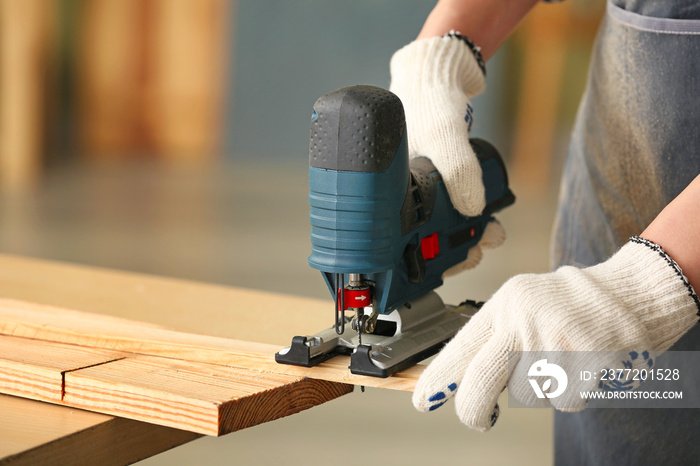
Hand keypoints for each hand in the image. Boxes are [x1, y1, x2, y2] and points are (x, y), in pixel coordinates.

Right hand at [390, 35, 500, 270]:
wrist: (438, 72)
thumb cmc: (428, 100)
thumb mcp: (444, 136)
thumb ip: (458, 171)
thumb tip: (474, 210)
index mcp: (390, 188)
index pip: (402, 237)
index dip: (426, 255)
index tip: (453, 263)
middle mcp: (401, 190)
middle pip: (425, 234)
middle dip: (457, 245)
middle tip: (482, 246)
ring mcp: (421, 183)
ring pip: (442, 221)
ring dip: (468, 231)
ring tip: (492, 233)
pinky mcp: (439, 175)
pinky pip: (453, 203)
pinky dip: (469, 212)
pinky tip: (485, 214)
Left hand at [412, 237, 698, 430]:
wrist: (631, 291)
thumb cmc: (571, 305)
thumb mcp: (524, 306)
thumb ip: (496, 337)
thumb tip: (460, 379)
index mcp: (506, 304)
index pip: (462, 346)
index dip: (439, 378)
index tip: (423, 400)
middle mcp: (525, 318)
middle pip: (482, 379)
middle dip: (473, 409)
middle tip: (480, 419)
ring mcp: (557, 338)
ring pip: (531, 395)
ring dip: (545, 390)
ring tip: (565, 360)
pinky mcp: (590, 359)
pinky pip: (567, 400)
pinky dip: (576, 392)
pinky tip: (587, 366)